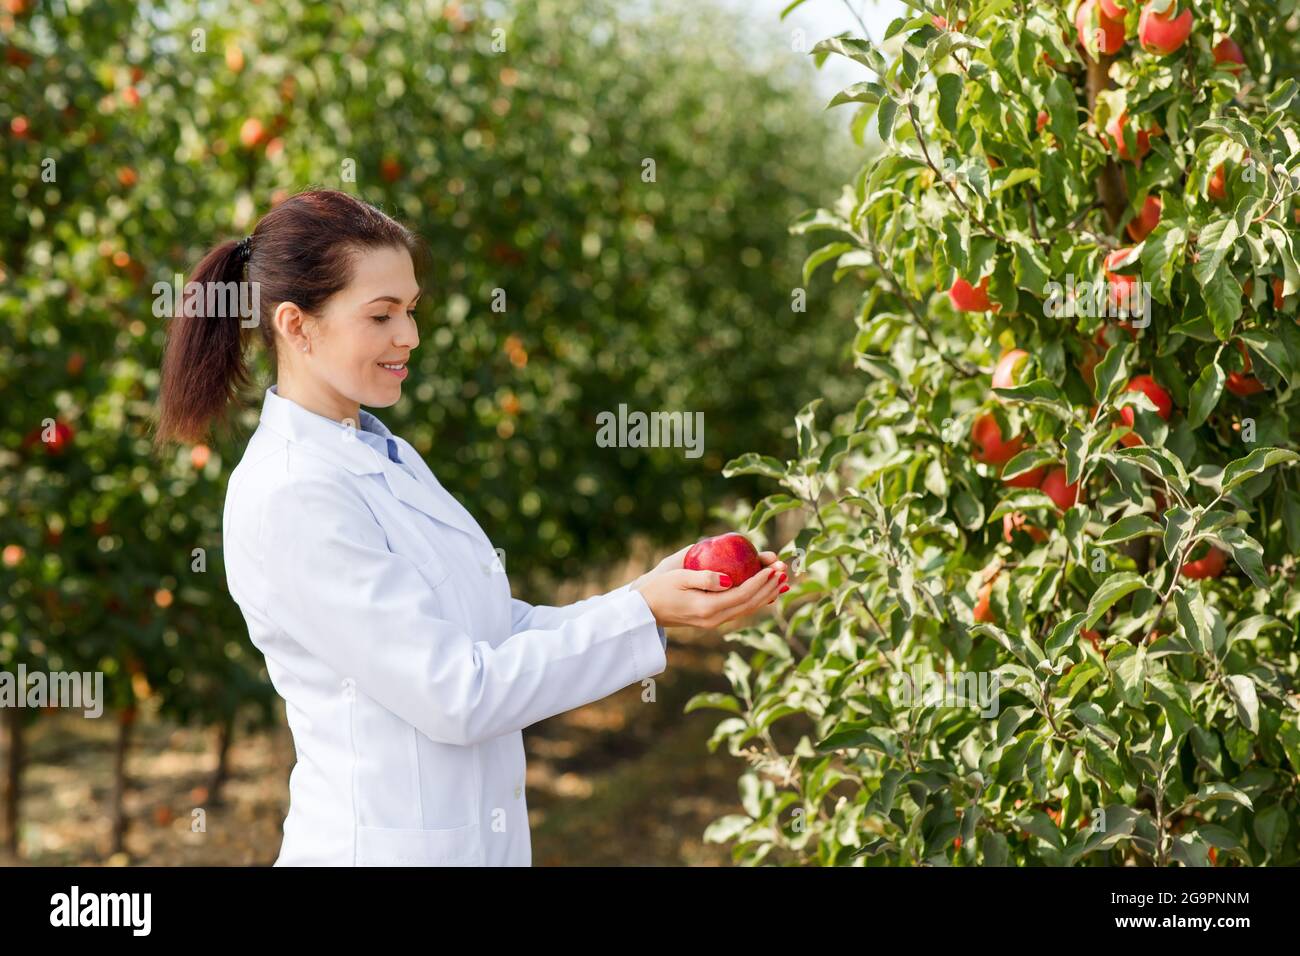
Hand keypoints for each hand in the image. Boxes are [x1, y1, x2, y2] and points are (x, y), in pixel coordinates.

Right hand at [631, 565, 786, 629]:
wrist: (646, 611)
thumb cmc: (659, 589)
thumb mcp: (679, 577)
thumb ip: (704, 577)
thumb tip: (728, 579)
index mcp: (707, 607)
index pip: (742, 594)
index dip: (761, 581)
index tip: (774, 567)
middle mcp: (714, 619)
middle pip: (750, 604)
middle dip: (769, 587)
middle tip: (784, 571)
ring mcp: (714, 622)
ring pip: (747, 609)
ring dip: (766, 594)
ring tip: (782, 580)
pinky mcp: (713, 620)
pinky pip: (739, 610)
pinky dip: (755, 600)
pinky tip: (765, 592)